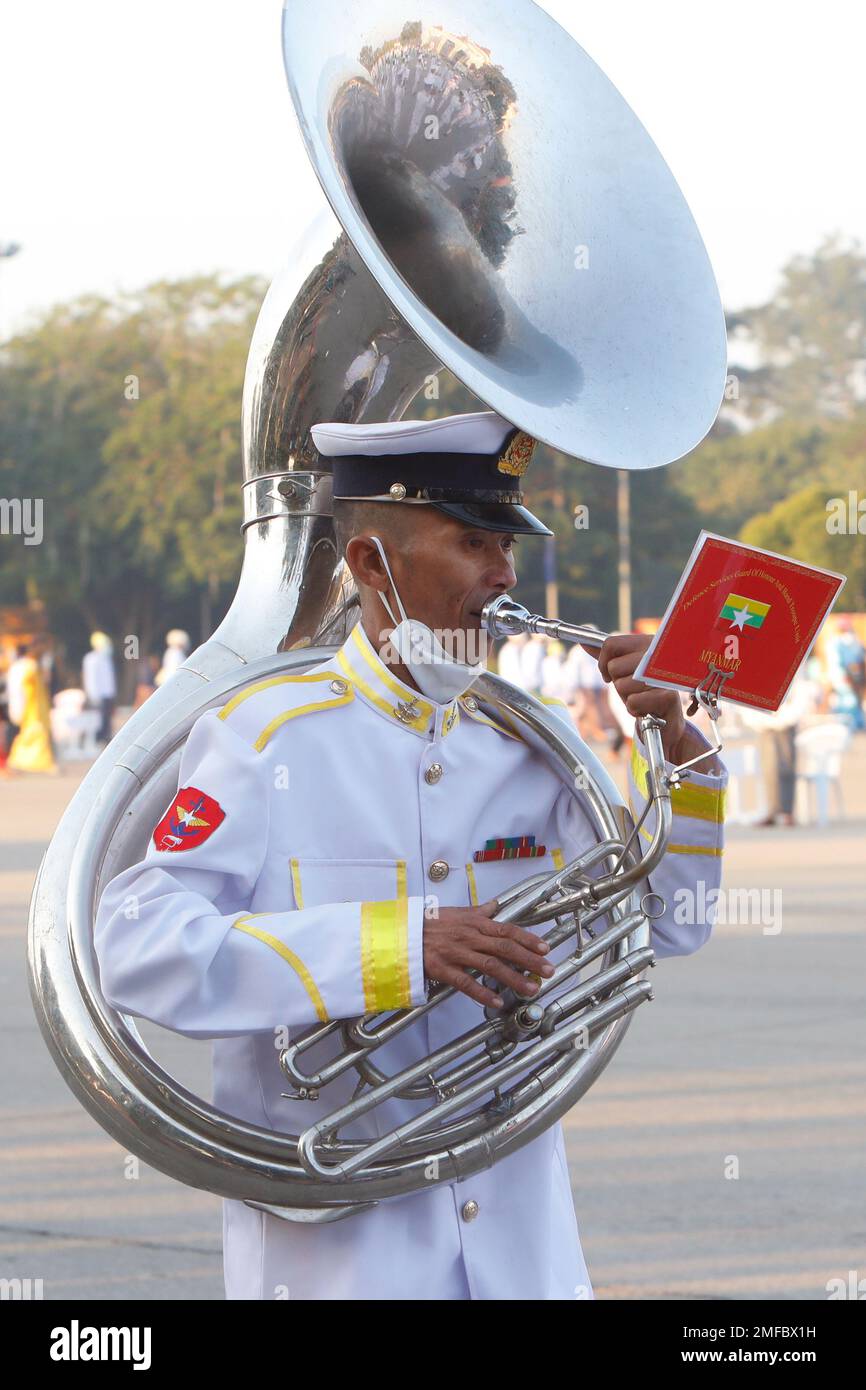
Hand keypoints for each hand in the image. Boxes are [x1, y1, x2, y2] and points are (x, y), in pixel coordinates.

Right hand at [423, 898, 553, 1008]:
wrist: (402, 934)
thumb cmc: (431, 923)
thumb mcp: (457, 912)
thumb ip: (479, 911)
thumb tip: (495, 905)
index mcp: (475, 922)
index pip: (507, 930)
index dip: (528, 939)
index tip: (545, 949)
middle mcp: (470, 937)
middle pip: (505, 948)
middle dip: (529, 960)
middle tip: (548, 971)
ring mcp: (457, 954)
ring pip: (490, 966)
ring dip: (513, 978)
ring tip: (531, 989)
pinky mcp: (444, 970)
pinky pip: (467, 983)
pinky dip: (483, 993)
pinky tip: (498, 1002)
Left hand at [581, 632, 688, 762]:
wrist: (667, 718)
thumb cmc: (643, 691)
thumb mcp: (626, 670)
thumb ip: (609, 657)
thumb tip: (584, 644)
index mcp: (648, 642)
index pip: (610, 644)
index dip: (604, 662)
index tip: (609, 675)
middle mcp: (658, 655)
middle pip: (614, 667)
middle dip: (618, 683)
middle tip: (633, 689)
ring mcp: (664, 675)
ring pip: (621, 685)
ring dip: (626, 698)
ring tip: (641, 698)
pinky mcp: (668, 696)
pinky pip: (632, 702)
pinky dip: (634, 709)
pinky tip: (646, 709)